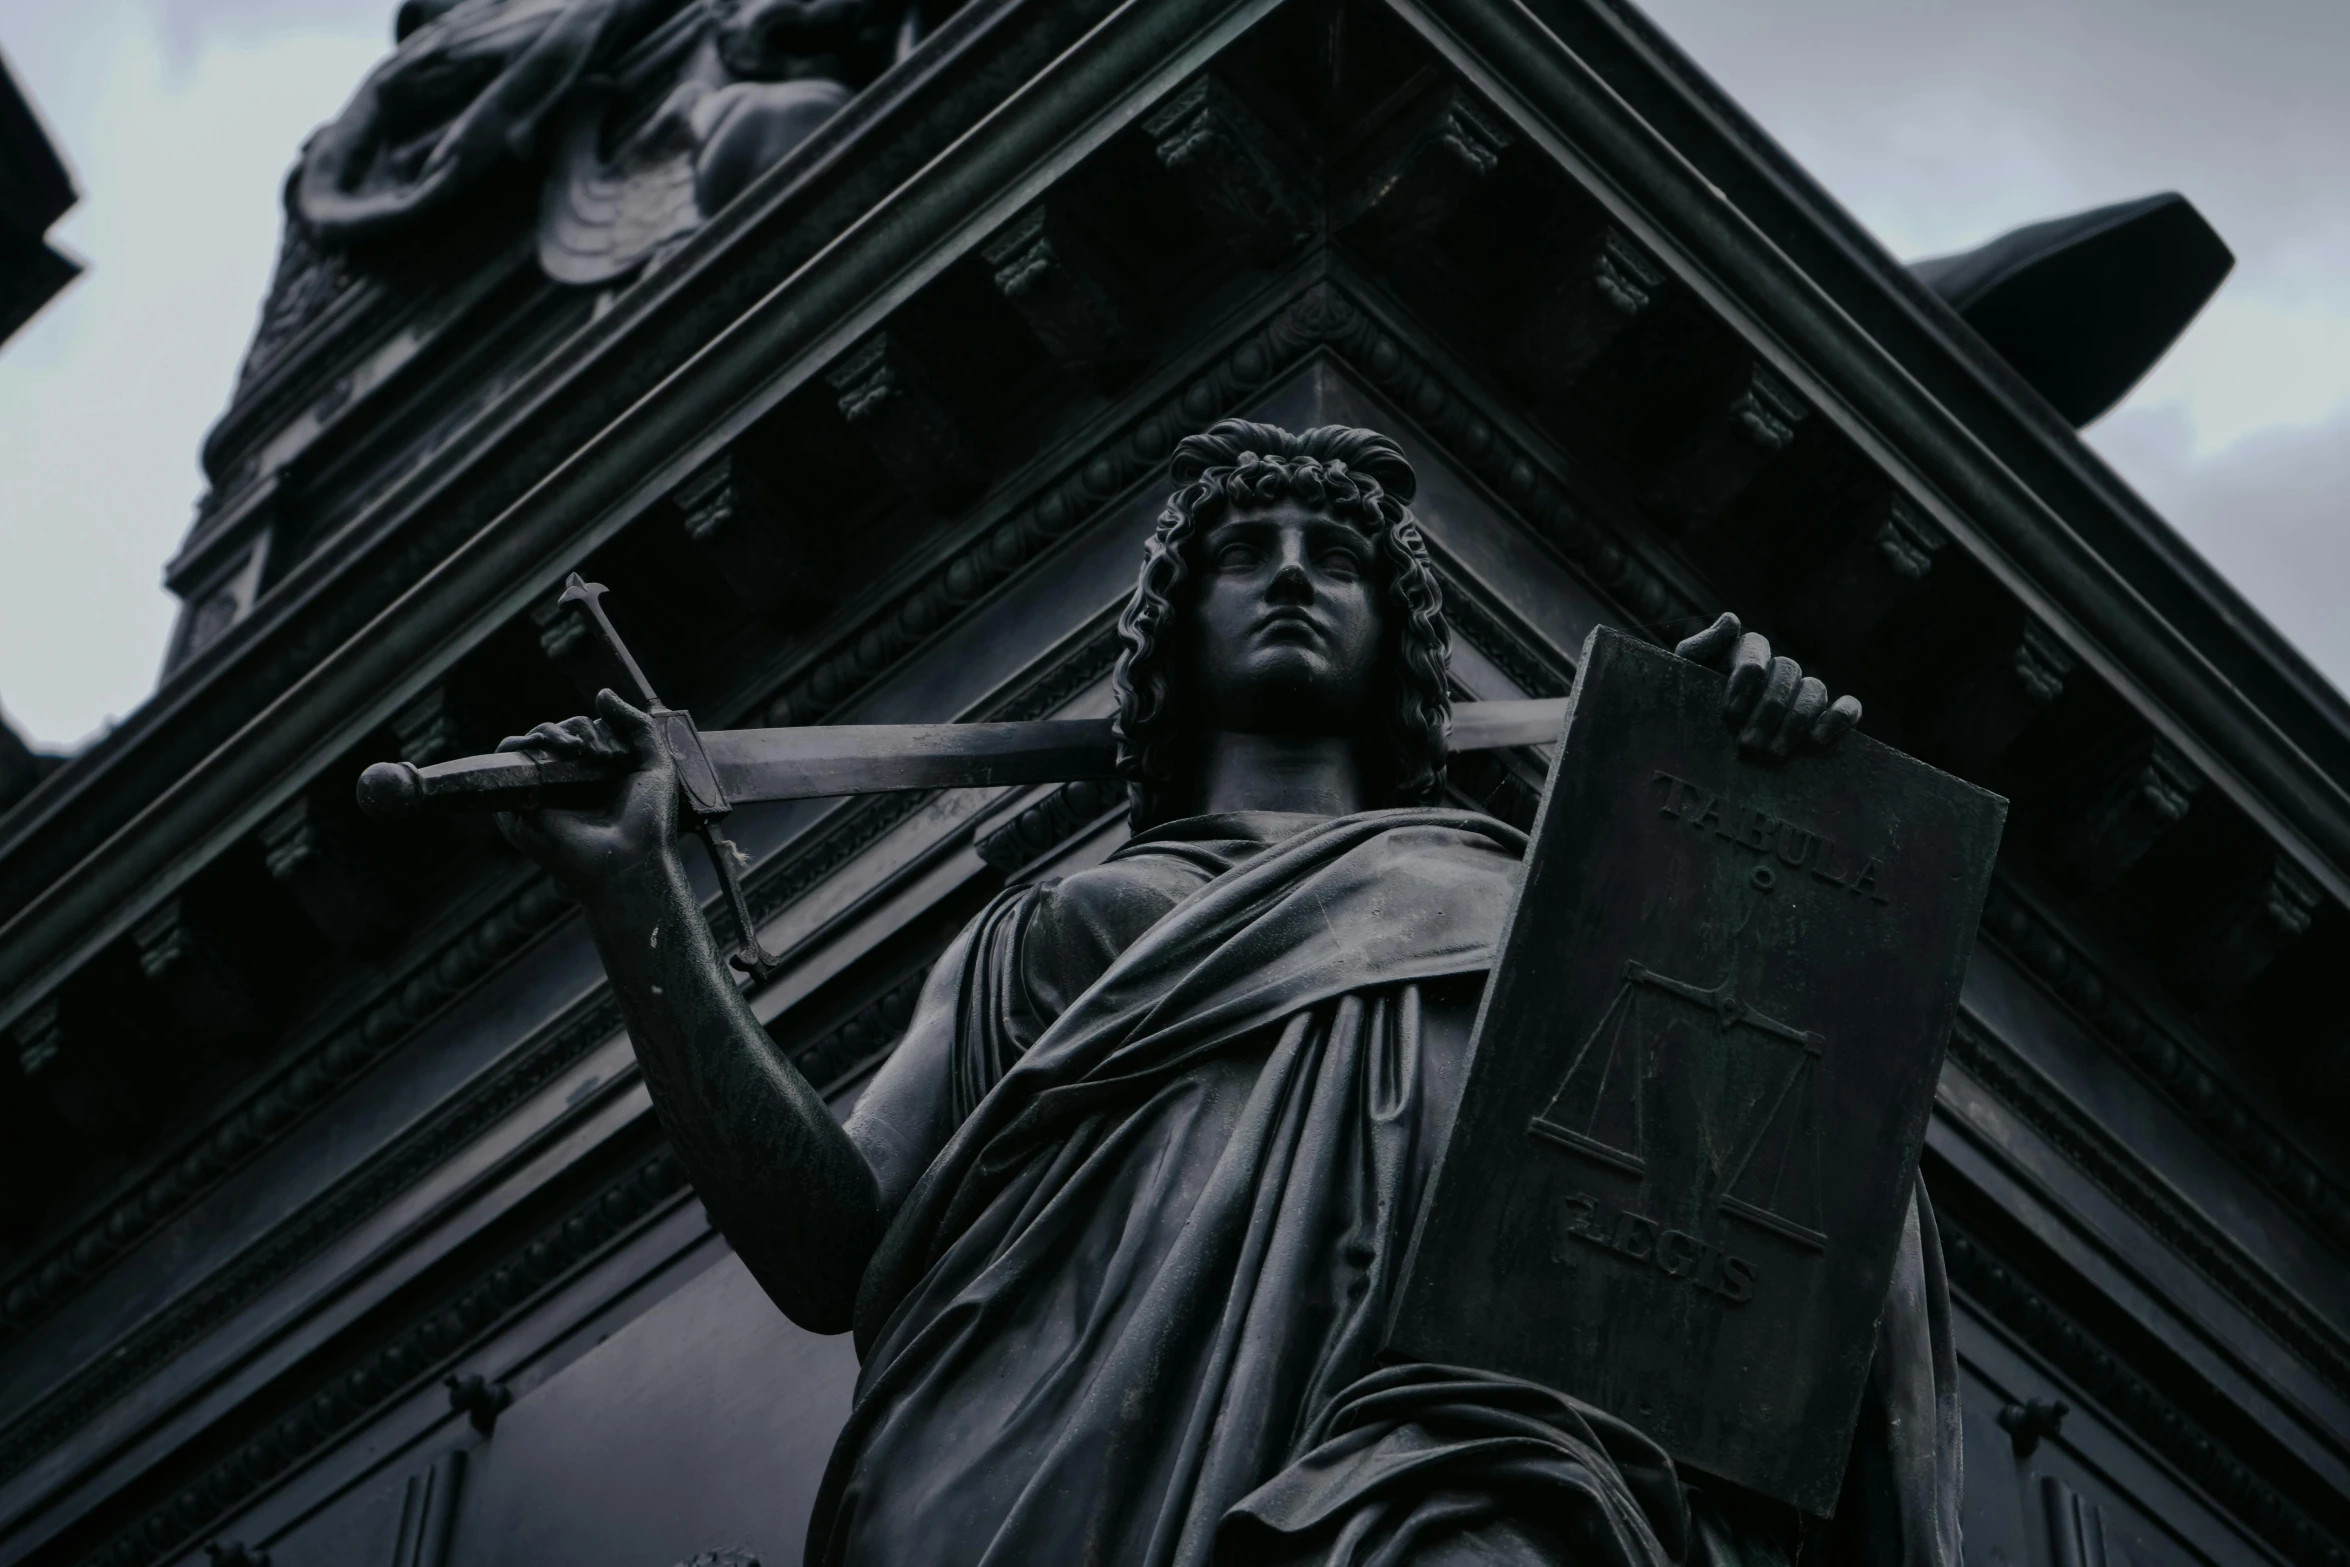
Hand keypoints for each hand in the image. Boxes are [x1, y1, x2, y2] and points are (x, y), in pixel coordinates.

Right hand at [496, 689, 680, 900]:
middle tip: (597, 754)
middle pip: (556, 732)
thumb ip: (635, 724)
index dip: (595, 729)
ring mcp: (541, 791)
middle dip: (575, 729)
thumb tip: (602, 692)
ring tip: (576, 750)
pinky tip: (546, 746)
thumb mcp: (655, 763)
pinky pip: (504, 758)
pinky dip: (519, 742)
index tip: (614, 753)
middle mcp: (567, 781)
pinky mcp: (517, 803)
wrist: (630, 861)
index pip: (583, 731)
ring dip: (551, 732)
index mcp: (596, 773)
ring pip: (531, 740)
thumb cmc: (649, 821)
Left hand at [1674, 613, 1860, 754]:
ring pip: (1815, 689)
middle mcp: (1778, 670)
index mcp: (1745, 654)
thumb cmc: (1689, 715)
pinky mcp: (1828, 718)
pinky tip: (1818, 739)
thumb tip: (1732, 620)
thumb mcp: (1683, 682)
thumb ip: (1699, 650)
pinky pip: (1848, 707)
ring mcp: (1804, 693)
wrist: (1701, 758)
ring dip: (1796, 720)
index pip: (1756, 646)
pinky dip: (1840, 717)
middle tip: (1748, 745)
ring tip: (1774, 753)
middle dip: (1769, 709)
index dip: (1746, 676)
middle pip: (1788, 671)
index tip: (1729, 712)